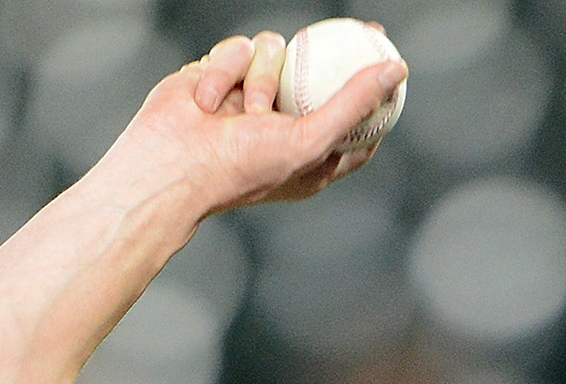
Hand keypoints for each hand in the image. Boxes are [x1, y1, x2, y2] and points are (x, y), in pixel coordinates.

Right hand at [90, 29, 403, 217]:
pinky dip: (224, 73)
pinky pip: (238, 48)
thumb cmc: (240, 168)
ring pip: (276, 52)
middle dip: (341, 53)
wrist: (170, 163)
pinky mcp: (219, 73)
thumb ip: (353, 104)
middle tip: (364, 32)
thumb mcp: (310, 140)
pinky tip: (208, 102)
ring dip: (262, 79)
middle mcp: (282, 123)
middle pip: (320, 75)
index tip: (392, 68)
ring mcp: (249, 95)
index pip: (354, 122)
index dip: (375, 95)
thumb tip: (395, 70)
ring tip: (246, 112)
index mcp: (310, 153)